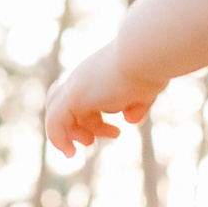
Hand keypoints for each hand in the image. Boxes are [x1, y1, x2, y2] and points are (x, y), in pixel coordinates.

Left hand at [45, 41, 162, 156]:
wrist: (146, 53)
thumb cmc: (153, 68)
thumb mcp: (145, 90)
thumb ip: (137, 105)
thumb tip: (129, 120)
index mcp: (98, 72)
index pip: (81, 91)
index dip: (89, 114)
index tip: (115, 128)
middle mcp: (83, 77)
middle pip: (63, 101)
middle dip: (77, 124)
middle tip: (92, 140)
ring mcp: (77, 86)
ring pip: (57, 113)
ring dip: (71, 134)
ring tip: (90, 144)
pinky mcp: (74, 97)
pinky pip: (54, 122)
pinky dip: (58, 139)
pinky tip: (70, 154)